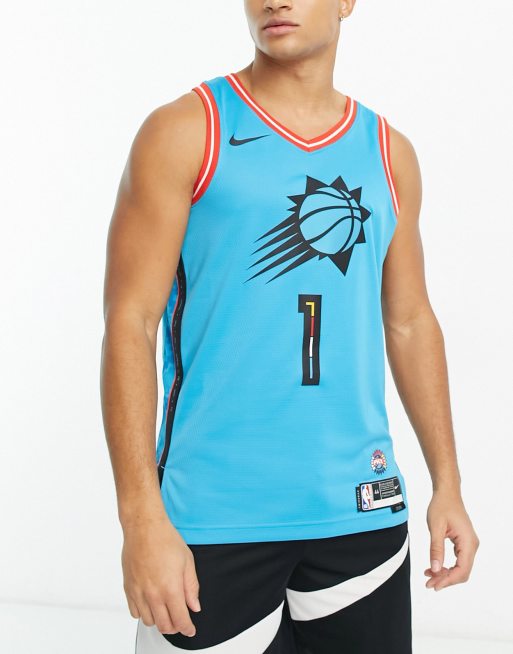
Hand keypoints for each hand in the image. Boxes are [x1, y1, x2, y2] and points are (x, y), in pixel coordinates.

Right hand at [121, 514, 200, 636]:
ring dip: (159, 621)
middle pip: (164, 625)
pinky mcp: (128, 588)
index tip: (190, 629)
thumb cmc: (166, 539)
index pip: (180, 620)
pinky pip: (134, 612)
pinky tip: (151, 604)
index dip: (187, 629)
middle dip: (175, 627)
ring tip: (166, 611)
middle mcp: (153, 594)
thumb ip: (191, 587)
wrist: (144, 527)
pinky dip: (143, 613)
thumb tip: (194, 605)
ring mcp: (138, 592)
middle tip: (180, 621)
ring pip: (149, 621)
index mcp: (171, 588)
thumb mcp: (187, 561)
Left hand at [424, 488, 479, 590]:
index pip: (462, 570)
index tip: (434, 585)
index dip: (448, 580)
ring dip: (445, 574)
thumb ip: (435, 548)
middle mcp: (472, 545)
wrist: (447, 493)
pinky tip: (434, 567)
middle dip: (446, 579)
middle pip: (462, 572)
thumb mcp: (435, 527)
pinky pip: (457, 560)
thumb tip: (435, 569)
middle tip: (429, 583)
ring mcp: (469, 545)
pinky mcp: (463, 543)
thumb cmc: (442, 506)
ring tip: (429, 576)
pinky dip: (446, 566)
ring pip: (460, 568)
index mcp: (468, 542)